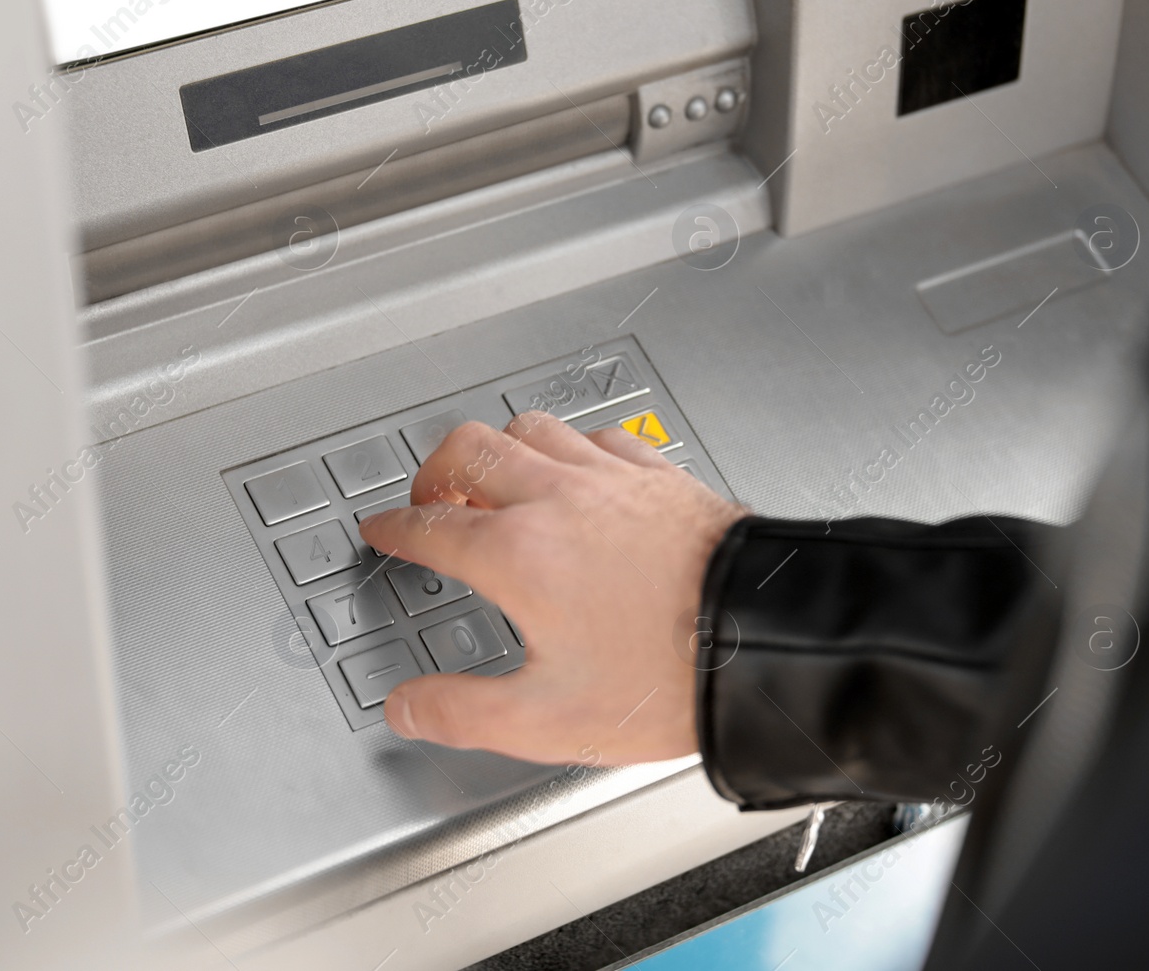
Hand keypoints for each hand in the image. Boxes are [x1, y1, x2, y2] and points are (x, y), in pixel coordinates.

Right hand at [358, 411, 744, 765]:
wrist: (766, 640)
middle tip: (428, 497)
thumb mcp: (548, 720)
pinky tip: (579, 467)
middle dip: (434, 472)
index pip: (429, 527)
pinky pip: (597, 435)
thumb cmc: (670, 676)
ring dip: (498, 449)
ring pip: (530, 428)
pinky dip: (569, 447)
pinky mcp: (659, 473)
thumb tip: (410, 707)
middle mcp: (558, 500)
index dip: (394, 528)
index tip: (382, 530)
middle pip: (468, 452)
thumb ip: (463, 712)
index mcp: (518, 555)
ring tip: (494, 476)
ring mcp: (610, 478)